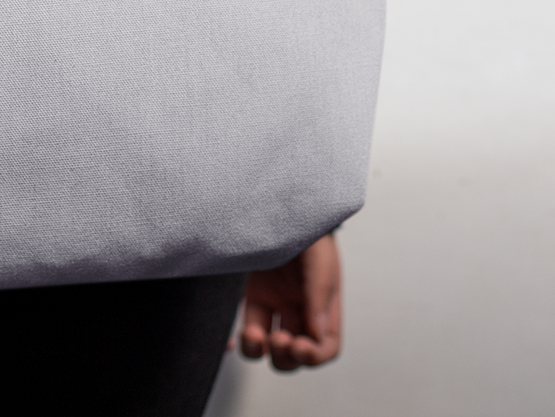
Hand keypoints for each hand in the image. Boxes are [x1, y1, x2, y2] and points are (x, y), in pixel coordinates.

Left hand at [239, 233, 341, 369]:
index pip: (326, 344)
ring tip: (252, 335)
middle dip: (286, 355)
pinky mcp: (244, 292)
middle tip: (278, 339)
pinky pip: (237, 324)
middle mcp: (294, 306)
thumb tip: (317, 333)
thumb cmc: (304, 226)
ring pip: (264, 344)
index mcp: (320, 301)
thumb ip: (320, 290)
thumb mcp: (319, 255)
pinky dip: (233, 340)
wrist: (275, 198)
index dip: (315, 355)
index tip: (300, 348)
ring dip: (259, 350)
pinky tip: (228, 340)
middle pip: (293, 353)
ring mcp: (268, 300)